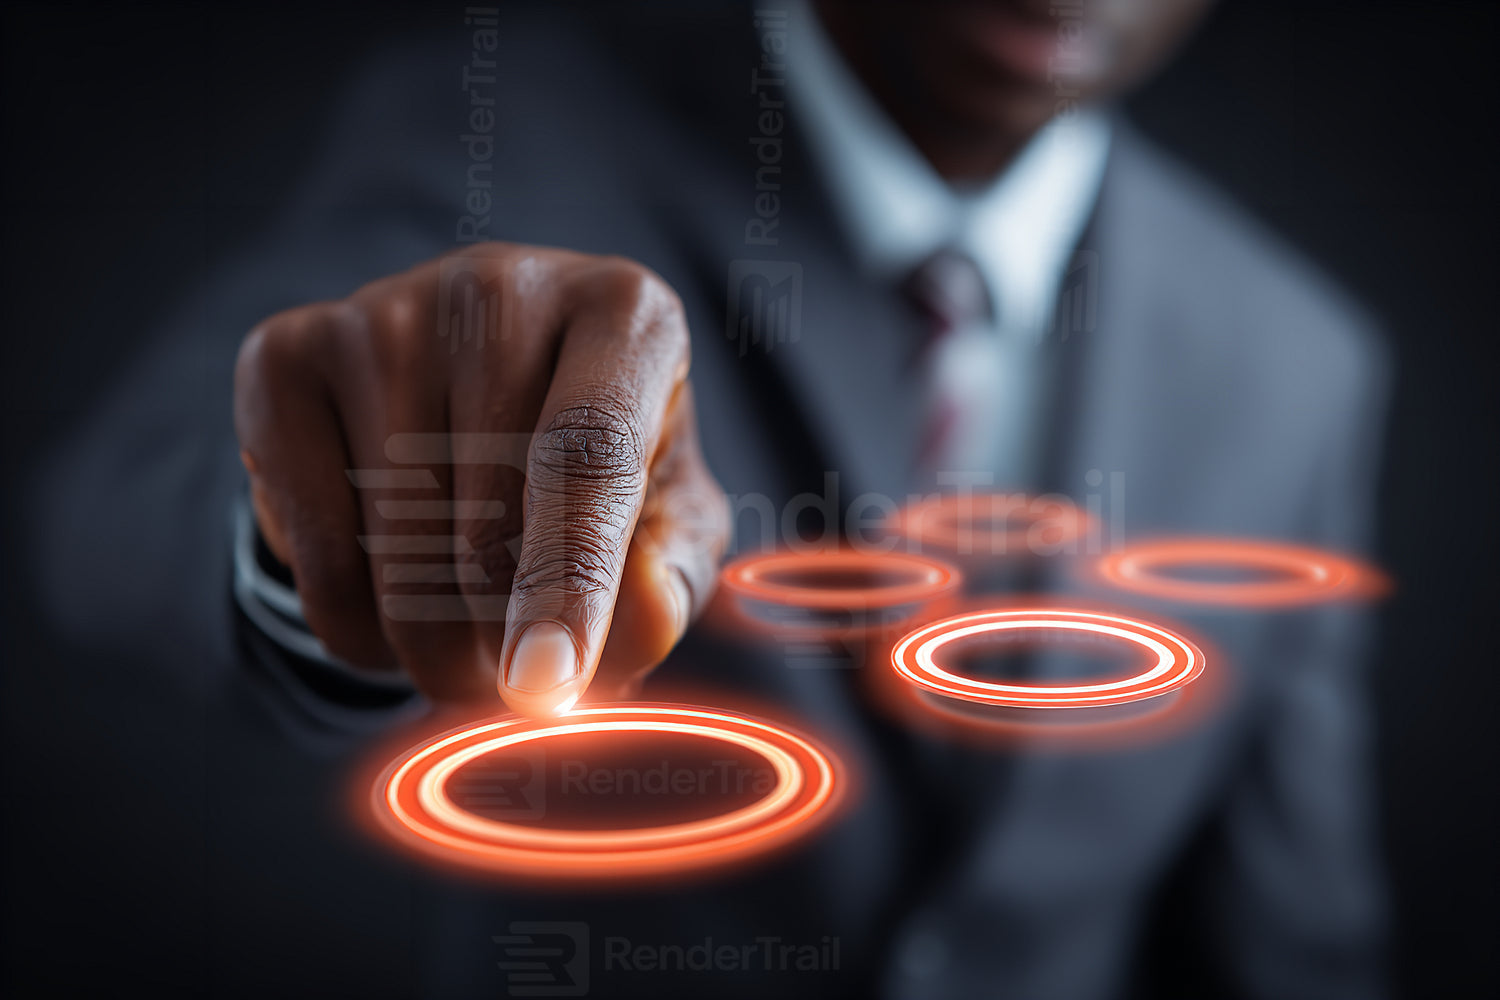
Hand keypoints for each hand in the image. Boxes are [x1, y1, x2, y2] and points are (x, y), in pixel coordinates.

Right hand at [233, 244, 727, 714]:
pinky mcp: (287, 354)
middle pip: (484, 527)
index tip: (543, 687)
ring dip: (429, 647)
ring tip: (462, 629)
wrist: (480, 396)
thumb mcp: (667, 522)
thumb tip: (626, 618)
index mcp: (624, 314)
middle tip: (518, 680)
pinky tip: (390, 591)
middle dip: (498, 648)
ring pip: (394, 549)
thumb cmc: (596, 467)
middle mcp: (502, 289)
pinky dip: (354, 623)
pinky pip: (312, 547)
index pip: (587, 457)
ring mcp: (384, 311)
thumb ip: (666, 580)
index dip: (567, 583)